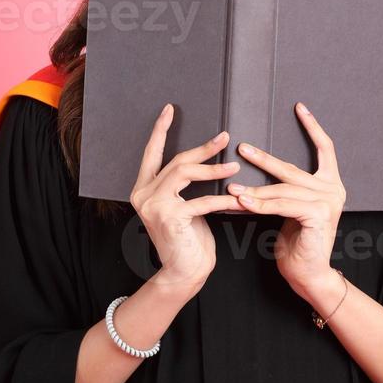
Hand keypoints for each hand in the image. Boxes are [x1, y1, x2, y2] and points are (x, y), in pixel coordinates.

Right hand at [130, 103, 242, 298]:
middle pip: (176, 161)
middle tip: (225, 138)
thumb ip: (184, 186)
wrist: (183, 273)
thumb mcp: (184, 207)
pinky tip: (239, 198)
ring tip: (235, 166)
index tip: (170, 109)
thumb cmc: (188, 239)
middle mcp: (143, 195)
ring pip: (185, 173)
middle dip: (203, 148)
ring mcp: (154, 206)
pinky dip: (223, 198)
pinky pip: (202, 200)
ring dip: (214, 169)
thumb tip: (204, 159)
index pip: (151, 153)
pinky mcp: (170, 218)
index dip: (160, 130)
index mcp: (143, 188)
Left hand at [226, 102, 346, 301]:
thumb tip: (253, 171)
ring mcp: (328, 202)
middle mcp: (333, 189)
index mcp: (330, 184)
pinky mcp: (318, 215)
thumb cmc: (297, 244)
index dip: (312, 127)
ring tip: (230, 185)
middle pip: (292, 169)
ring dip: (253, 187)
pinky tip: (241, 201)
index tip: (299, 106)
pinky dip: (259, 204)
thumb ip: (283, 191)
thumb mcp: (289, 210)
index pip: (325, 148)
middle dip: (264, 158)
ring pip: (282, 189)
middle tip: (241, 147)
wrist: (309, 274)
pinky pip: (281, 205)